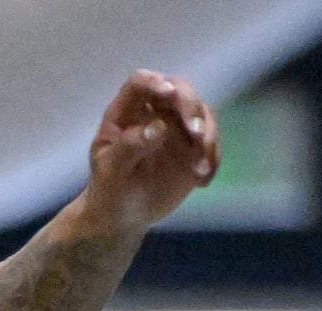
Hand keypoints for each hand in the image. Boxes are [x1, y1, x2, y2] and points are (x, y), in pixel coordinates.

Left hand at [82, 70, 219, 228]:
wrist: (122, 216)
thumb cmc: (109, 189)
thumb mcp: (111, 170)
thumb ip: (130, 146)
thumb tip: (159, 127)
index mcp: (126, 111)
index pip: (140, 82)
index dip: (155, 82)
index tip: (169, 93)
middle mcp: (153, 111)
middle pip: (179, 89)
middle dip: (191, 106)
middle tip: (197, 133)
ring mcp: (176, 127)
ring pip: (201, 113)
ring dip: (209, 134)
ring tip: (200, 168)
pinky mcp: (193, 147)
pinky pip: (211, 142)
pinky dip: (213, 158)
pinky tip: (202, 181)